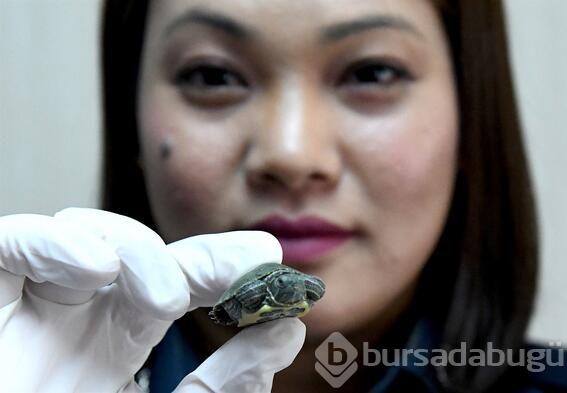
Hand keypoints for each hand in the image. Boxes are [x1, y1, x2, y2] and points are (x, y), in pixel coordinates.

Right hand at [0, 208, 304, 392]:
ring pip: (88, 235)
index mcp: (116, 345)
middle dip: (202, 255)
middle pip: (144, 256)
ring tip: (169, 299)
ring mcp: (32, 310)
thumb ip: (223, 384)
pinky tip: (96, 266)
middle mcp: (77, 320)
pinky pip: (11, 244)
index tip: (274, 268)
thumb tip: (285, 333)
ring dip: (138, 252)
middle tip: (254, 261)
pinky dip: (53, 242)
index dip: (225, 268)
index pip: (177, 286)